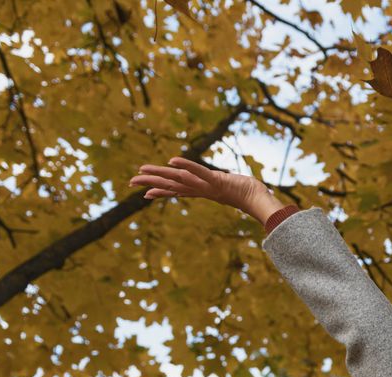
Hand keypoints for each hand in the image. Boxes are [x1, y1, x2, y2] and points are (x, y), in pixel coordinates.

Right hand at [128, 156, 286, 222]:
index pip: (177, 191)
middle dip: (151, 183)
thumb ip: (220, 186)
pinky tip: (172, 161)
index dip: (161, 191)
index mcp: (202, 191)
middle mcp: (201, 190)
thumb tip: (222, 185)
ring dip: (159, 175)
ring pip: (178, 179)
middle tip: (131, 182)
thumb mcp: (228, 188)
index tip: (145, 194)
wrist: (260, 200)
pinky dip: (186, 166)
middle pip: (171, 186)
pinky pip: (199, 172)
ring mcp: (207, 186)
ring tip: (141, 172)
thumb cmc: (248, 193)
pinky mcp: (216, 181)